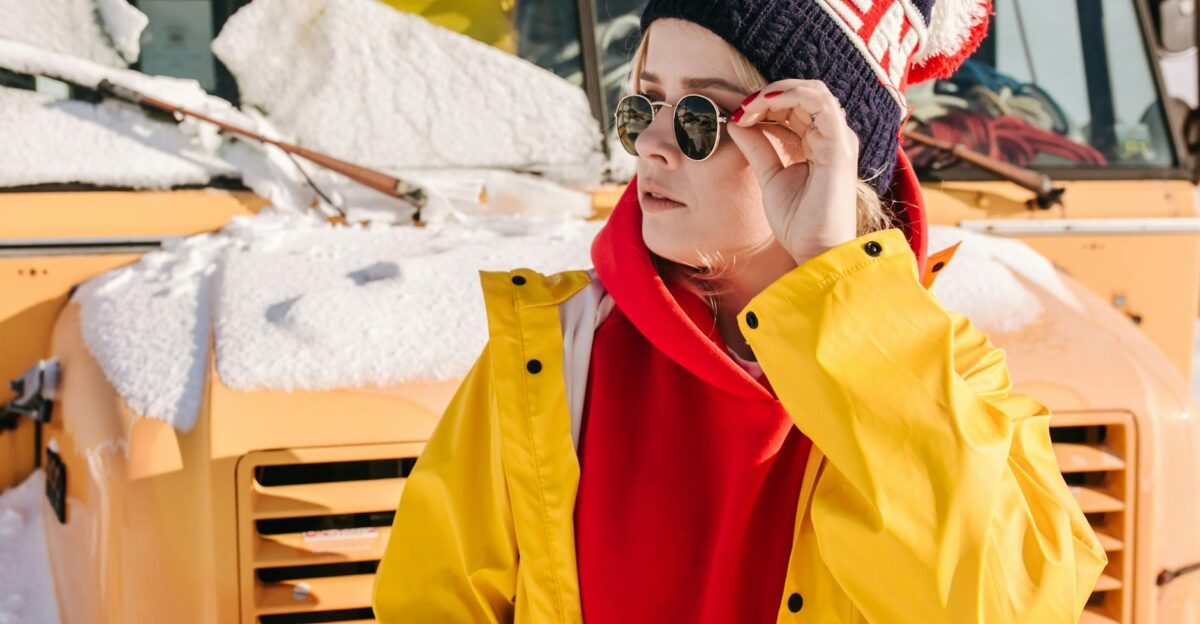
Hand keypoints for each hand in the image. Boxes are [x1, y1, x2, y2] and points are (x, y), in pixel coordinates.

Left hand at [726, 79, 858, 264]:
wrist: (815, 249)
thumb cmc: (798, 222)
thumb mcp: (770, 176)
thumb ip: (758, 147)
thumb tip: (735, 122)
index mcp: (819, 142)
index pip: (795, 106)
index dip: (764, 104)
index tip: (736, 115)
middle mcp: (832, 136)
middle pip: (803, 94)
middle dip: (768, 95)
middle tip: (741, 109)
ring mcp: (838, 138)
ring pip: (812, 91)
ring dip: (776, 92)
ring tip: (749, 107)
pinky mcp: (839, 144)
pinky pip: (819, 103)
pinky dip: (790, 97)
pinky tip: (764, 106)